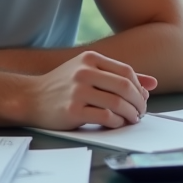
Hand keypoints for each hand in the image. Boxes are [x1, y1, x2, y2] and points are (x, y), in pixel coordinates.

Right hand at [25, 51, 156, 129]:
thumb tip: (152, 84)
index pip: (126, 72)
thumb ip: (118, 75)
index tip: (142, 99)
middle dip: (138, 102)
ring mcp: (77, 91)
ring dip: (130, 114)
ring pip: (117, 103)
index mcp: (90, 59)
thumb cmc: (63, 86)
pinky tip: (117, 123)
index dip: (139, 87)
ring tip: (132, 119)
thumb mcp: (88, 71)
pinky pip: (105, 117)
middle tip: (141, 112)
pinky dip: (116, 122)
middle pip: (125, 87)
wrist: (30, 98)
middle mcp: (84, 72)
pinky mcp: (72, 110)